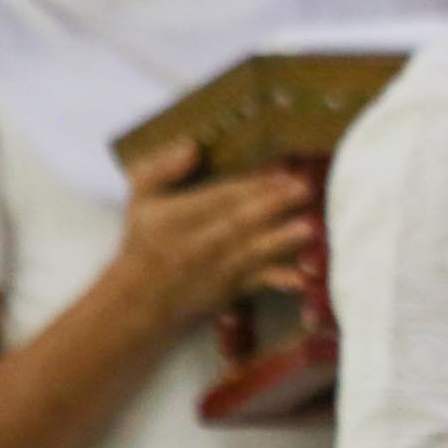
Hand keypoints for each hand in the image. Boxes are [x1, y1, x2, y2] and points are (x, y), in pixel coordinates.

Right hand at [103, 140, 315, 328]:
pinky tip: (302, 279)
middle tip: (304, 187)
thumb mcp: (139, 198)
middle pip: (238, 222)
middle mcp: (197, 244)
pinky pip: (256, 285)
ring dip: (281, 241)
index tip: (279, 169)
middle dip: (272, 206)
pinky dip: (279, 281)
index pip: (218, 197)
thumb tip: (192, 145)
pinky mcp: (231, 291)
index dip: (249, 185)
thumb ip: (161, 168)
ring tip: (309, 228)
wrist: (139, 302)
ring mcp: (216, 270)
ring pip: (251, 253)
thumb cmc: (143, 240)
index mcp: (177, 217)